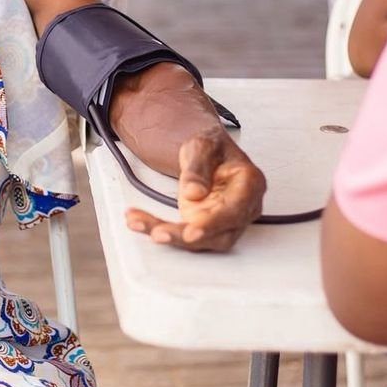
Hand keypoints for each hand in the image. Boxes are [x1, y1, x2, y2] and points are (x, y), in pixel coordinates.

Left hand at [125, 134, 265, 251]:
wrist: (205, 154)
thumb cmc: (211, 148)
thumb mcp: (202, 146)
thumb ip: (198, 167)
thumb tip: (194, 193)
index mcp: (250, 184)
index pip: (237, 210)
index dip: (215, 224)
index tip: (192, 231)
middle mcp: (242, 208)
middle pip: (219, 234)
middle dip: (187, 237)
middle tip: (159, 234)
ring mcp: (224, 222)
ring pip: (200, 240)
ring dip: (168, 235)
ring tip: (138, 222)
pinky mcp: (204, 228)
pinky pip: (182, 234)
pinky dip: (157, 228)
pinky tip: (136, 220)